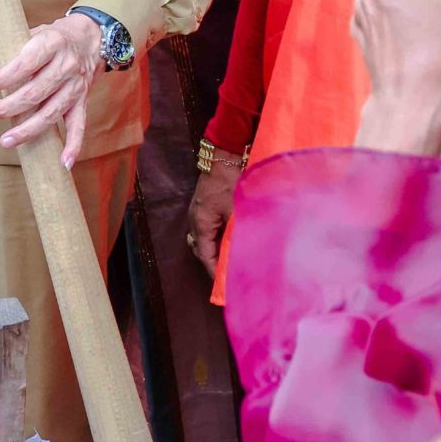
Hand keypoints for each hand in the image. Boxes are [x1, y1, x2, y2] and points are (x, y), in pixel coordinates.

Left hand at [0, 12, 105, 163]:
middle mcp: (67, 65)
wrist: (88, 39)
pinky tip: (63, 163)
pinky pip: (79, 126)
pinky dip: (74, 145)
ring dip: (29, 130)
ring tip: (5, 141)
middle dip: (10, 106)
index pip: (28, 62)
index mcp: (51, 43)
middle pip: (37, 91)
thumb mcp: (22, 39)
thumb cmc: (47, 39)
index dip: (7, 75)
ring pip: (52, 112)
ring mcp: (76, 86)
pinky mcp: (83, 101)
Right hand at [187, 154, 241, 271]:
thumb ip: (238, 234)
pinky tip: (227, 243)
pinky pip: (206, 231)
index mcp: (201, 222)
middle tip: (228, 278)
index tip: (225, 286)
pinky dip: (214, 240)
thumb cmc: (232, 181)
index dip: (215, 273)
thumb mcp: (238, 211)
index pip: (206, 255)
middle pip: (201, 249)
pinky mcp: (204, 207)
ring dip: (213, 252)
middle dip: (213, 265)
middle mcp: (195, 219)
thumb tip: (245, 256)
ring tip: (227, 263)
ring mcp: (198, 212)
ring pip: (202, 240)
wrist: (225, 155)